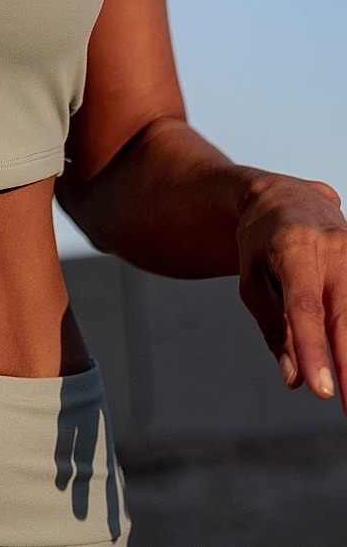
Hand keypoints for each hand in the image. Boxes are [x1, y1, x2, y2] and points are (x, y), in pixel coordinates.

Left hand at [236, 171, 346, 408]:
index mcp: (294, 248)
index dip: (312, 349)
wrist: (287, 197)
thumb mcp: (252, 279)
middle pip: (343, 315)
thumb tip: (294, 377)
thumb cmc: (262, 243)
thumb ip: (273, 326)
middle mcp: (334, 247)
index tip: (320, 391)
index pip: (304, 307)